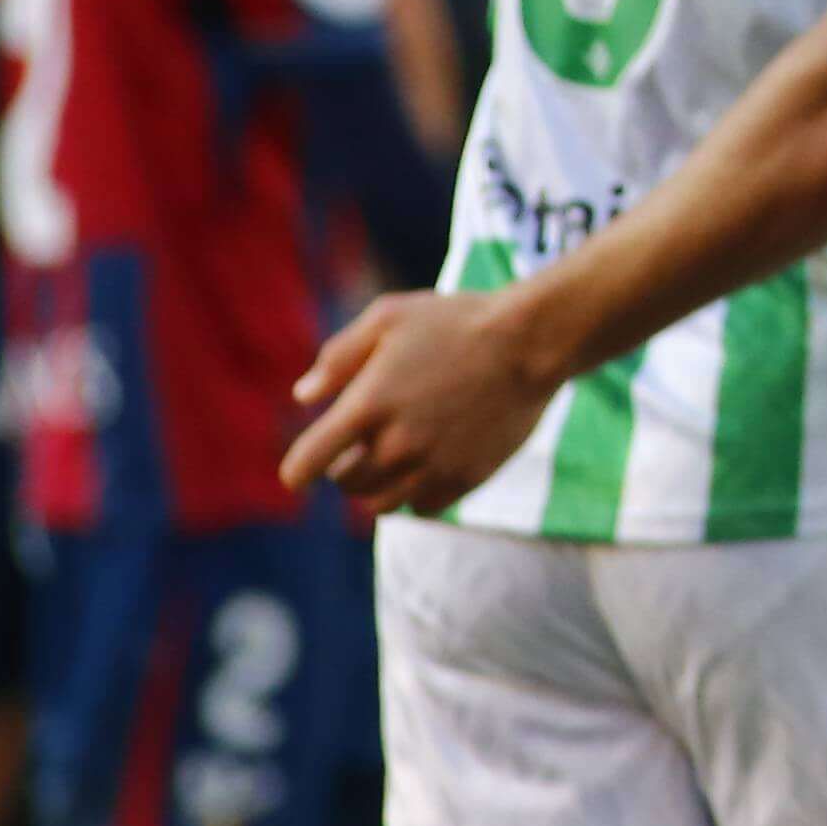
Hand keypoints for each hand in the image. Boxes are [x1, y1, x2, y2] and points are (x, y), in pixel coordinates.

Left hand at [285, 290, 555, 516]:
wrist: (531, 341)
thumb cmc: (455, 322)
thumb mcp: (387, 319)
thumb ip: (338, 358)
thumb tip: (304, 397)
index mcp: (367, 406)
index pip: (308, 461)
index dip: (296, 472)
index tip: (297, 474)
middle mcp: (396, 444)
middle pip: (347, 485)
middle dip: (344, 468)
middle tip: (360, 447)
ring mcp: (433, 465)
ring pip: (382, 504)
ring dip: (378, 487)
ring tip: (392, 460)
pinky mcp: (466, 478)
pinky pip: (423, 507)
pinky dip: (416, 494)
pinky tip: (426, 467)